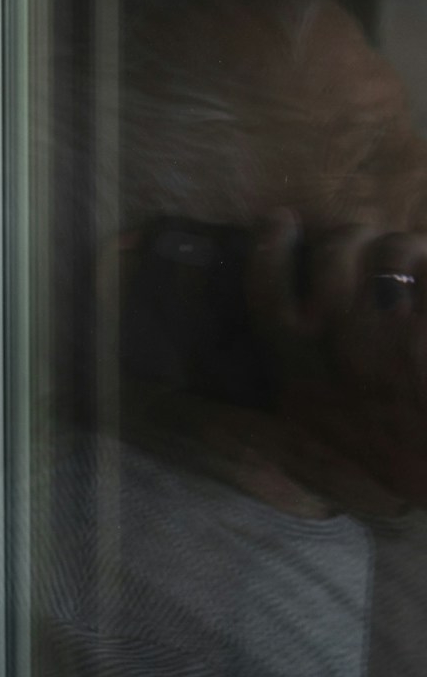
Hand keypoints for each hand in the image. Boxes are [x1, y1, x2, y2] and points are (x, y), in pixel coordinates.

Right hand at [247, 216, 426, 504]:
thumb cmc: (375, 456)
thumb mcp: (307, 423)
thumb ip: (288, 375)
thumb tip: (279, 330)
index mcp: (296, 363)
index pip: (265, 284)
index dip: (269, 242)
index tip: (280, 220)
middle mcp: (337, 340)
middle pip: (334, 248)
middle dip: (355, 235)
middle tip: (367, 242)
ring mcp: (392, 332)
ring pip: (394, 248)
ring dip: (408, 247)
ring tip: (415, 261)